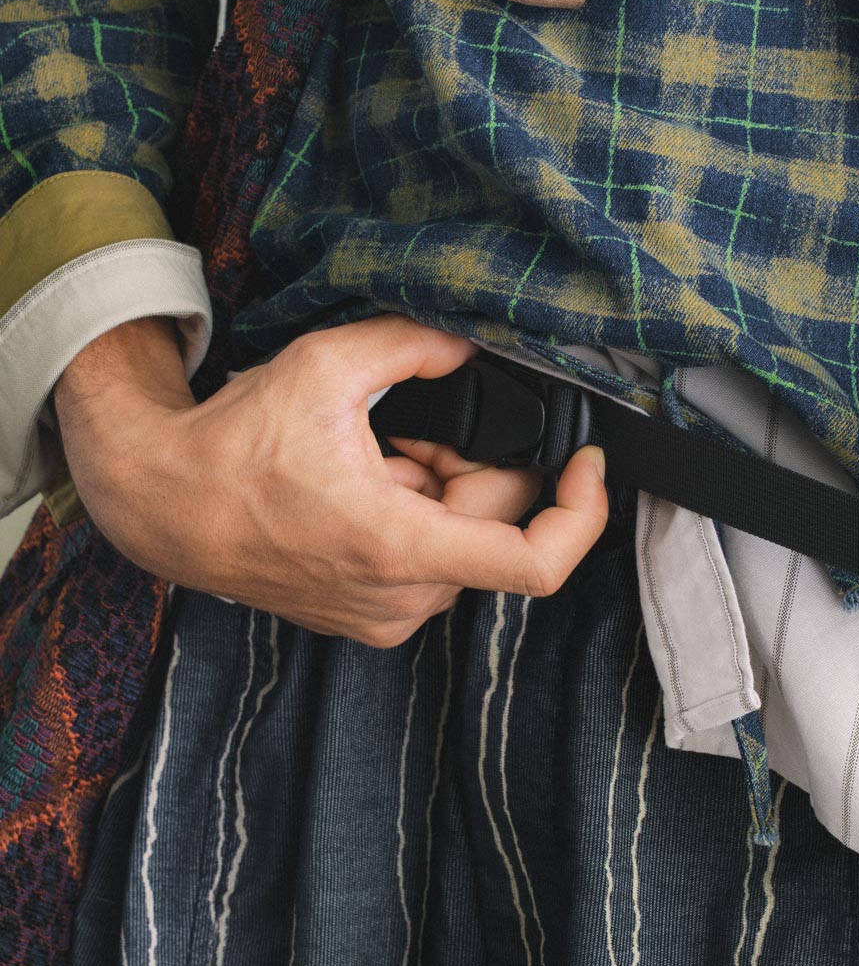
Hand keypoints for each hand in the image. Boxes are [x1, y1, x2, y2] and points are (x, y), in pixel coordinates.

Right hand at [54, 314, 608, 645]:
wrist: (166, 510)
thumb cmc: (232, 448)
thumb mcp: (326, 367)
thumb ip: (414, 344)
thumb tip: (472, 344)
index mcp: (400, 548)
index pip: (537, 563)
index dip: (582, 513)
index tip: (585, 466)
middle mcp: (402, 599)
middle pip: (493, 527)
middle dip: (472, 468)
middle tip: (412, 431)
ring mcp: (387, 617)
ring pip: (462, 543)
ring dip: (440, 491)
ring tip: (375, 456)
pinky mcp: (371, 621)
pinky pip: (432, 564)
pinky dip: (418, 518)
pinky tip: (368, 486)